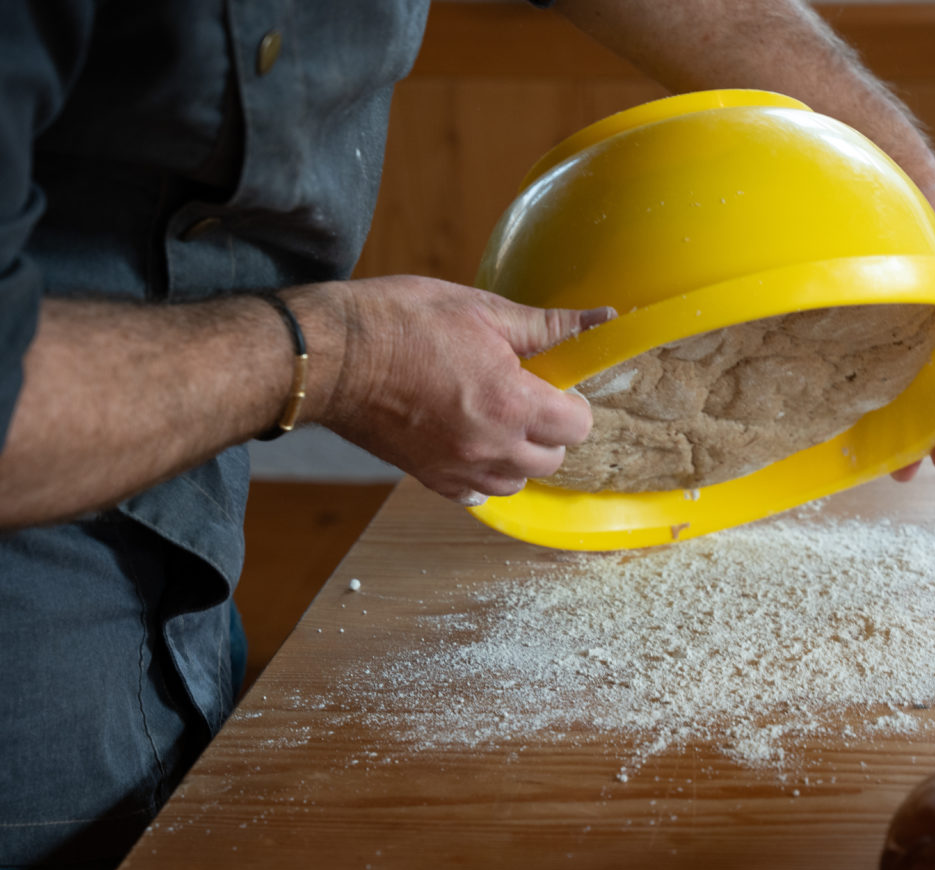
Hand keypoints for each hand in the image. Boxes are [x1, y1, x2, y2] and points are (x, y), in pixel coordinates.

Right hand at [315, 276, 610, 501]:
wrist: (331, 355)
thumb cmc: (400, 323)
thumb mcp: (481, 309)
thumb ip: (548, 325)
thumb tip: (602, 320)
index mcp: (511, 403)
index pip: (578, 426)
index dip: (573, 402)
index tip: (556, 383)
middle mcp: (490, 446)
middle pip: (553, 459)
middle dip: (550, 429)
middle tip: (526, 395)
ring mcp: (458, 467)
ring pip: (516, 481)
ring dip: (519, 455)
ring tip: (498, 418)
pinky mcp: (428, 477)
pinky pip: (475, 494)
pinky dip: (482, 474)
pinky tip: (471, 442)